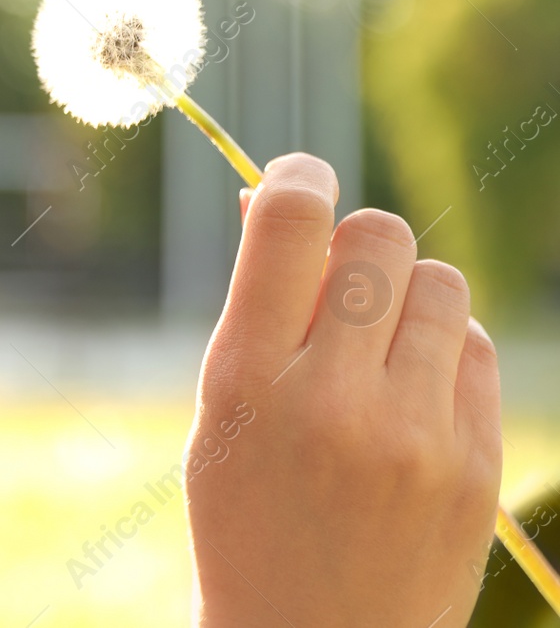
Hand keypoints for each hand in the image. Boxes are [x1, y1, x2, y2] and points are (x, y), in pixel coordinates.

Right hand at [187, 153, 501, 626]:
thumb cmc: (248, 517)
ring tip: (376, 350)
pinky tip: (412, 396)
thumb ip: (252, 308)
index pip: (294, 223)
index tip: (296, 184)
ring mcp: (417, 435)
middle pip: (380, 237)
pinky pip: (474, 348)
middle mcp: (335, 400)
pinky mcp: (476, 464)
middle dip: (356, 243)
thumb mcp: (219, 412)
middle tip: (336, 284)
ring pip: (440, 284)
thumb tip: (278, 197)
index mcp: (247, 380)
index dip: (297, 178)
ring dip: (405, 296)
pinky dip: (443, 351)